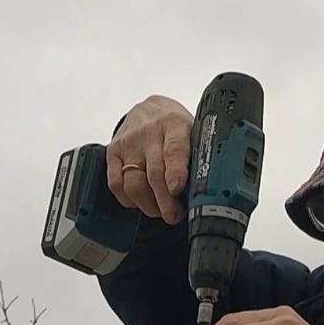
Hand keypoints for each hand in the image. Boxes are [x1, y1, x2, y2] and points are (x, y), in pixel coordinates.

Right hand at [106, 95, 193, 224]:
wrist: (149, 108)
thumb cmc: (174, 126)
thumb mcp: (193, 133)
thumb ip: (199, 157)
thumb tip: (210, 189)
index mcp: (175, 124)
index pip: (174, 150)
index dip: (176, 172)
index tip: (177, 188)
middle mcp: (149, 132)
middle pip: (155, 173)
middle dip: (165, 202)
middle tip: (174, 215)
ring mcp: (128, 143)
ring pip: (134, 183)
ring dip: (149, 205)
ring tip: (161, 210)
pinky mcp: (113, 152)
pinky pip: (116, 184)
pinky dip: (129, 200)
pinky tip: (141, 201)